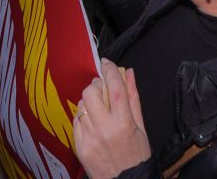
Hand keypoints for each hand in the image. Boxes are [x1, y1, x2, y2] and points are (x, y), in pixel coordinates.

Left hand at [73, 63, 151, 178]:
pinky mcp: (79, 146)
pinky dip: (83, 116)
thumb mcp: (141, 126)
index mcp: (123, 123)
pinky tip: (92, 122)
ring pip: (81, 105)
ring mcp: (89, 138)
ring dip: (89, 100)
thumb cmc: (137, 155)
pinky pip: (76, 120)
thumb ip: (133, 97)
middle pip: (91, 92)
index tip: (106, 62)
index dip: (109, 71)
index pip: (114, 88)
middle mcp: (104, 129)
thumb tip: (128, 72)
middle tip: (103, 90)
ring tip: (98, 108)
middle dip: (96, 86)